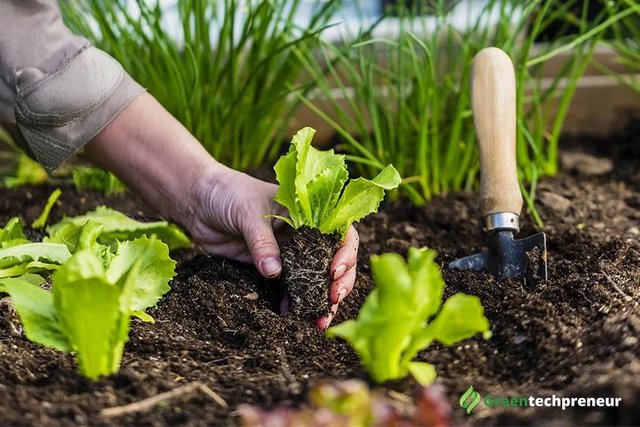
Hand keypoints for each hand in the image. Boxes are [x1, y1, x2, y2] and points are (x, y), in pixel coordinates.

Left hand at [188, 164, 357, 329]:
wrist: (198, 201)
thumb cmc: (228, 192)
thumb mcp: (248, 212)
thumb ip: (262, 242)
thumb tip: (274, 273)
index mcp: (308, 212)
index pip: (339, 232)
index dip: (345, 252)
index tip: (334, 270)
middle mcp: (304, 234)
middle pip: (334, 259)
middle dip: (339, 282)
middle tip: (333, 300)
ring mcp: (289, 252)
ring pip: (315, 278)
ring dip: (320, 298)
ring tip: (320, 320)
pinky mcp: (270, 267)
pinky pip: (288, 287)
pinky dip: (294, 302)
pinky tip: (293, 314)